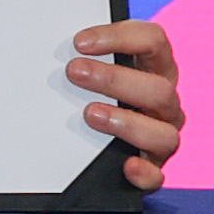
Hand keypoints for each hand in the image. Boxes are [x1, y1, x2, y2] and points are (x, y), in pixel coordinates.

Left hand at [71, 18, 184, 189]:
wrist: (95, 141)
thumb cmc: (95, 94)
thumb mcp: (95, 68)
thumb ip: (86, 54)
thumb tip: (50, 41)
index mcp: (155, 69)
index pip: (154, 41)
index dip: (120, 37)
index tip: (80, 43)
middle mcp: (164, 103)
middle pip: (159, 88)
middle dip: (114, 79)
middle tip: (75, 73)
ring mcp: (161, 136)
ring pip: (164, 133)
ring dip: (127, 122)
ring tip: (91, 114)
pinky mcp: (152, 168)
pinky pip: (157, 176)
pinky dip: (144, 173)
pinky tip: (126, 166)